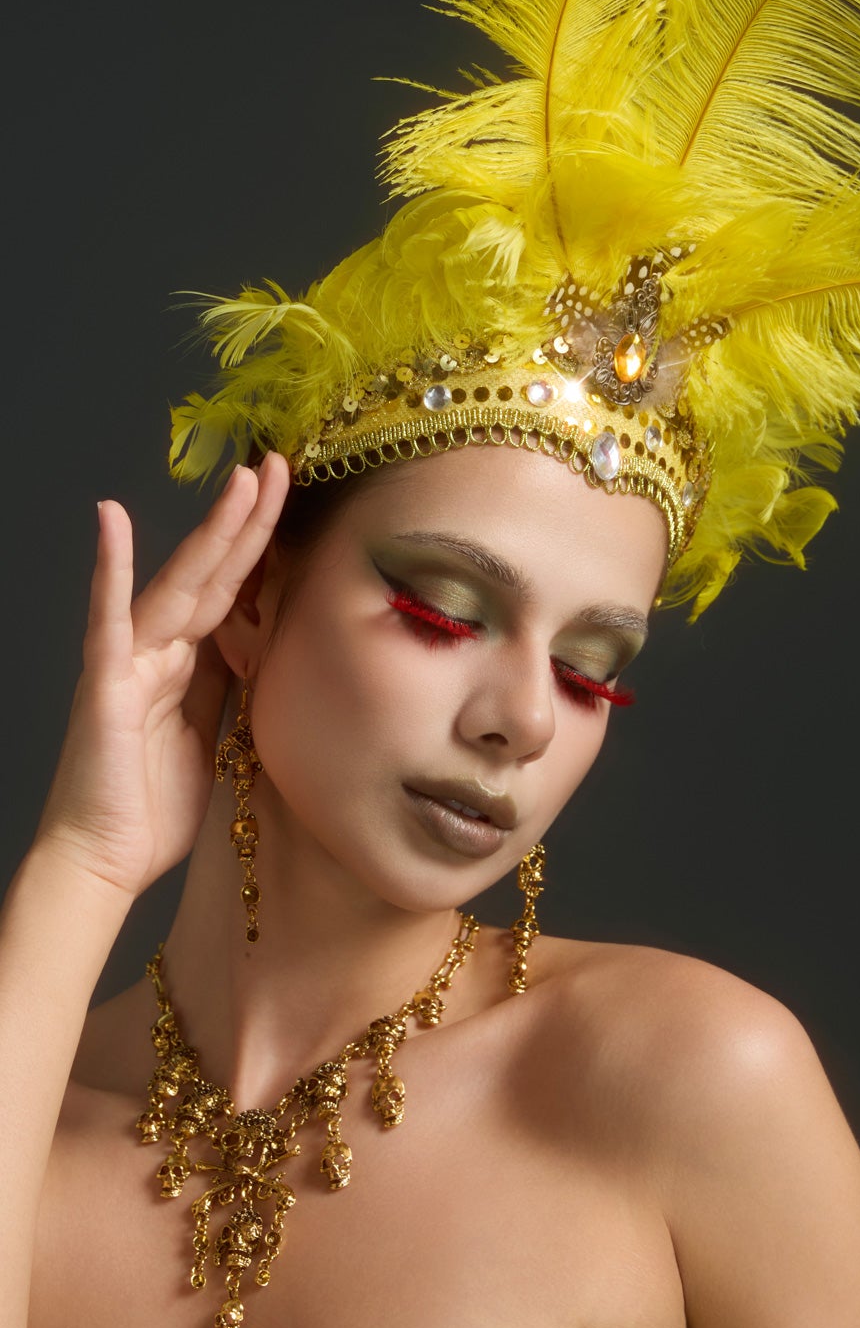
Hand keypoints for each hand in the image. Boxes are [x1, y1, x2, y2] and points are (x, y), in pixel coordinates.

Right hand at [35, 455, 291, 898]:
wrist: (100, 863)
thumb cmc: (150, 808)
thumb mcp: (214, 737)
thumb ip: (231, 686)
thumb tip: (264, 646)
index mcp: (188, 663)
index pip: (234, 591)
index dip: (262, 545)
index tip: (291, 497)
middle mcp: (158, 650)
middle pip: (213, 574)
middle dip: (249, 521)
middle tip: (280, 464)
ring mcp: (129, 661)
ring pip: (179, 585)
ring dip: (211, 532)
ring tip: (242, 481)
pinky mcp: (105, 684)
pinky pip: (109, 621)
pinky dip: (110, 569)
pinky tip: (112, 521)